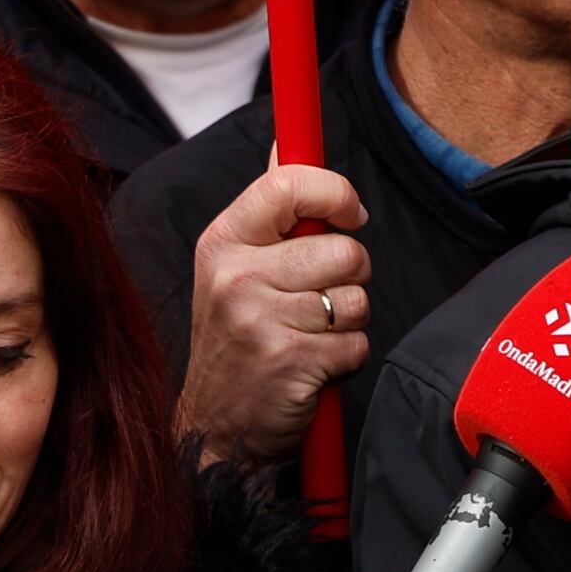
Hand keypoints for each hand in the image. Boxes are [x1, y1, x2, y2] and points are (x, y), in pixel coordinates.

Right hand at [179, 161, 371, 469]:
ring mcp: (260, 320)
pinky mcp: (289, 362)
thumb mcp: (232, 266)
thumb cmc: (235, 339)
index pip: (288, 185)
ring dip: (348, 320)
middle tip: (317, 297)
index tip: (350, 213)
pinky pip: (356, 342)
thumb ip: (268, 207)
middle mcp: (235, 277)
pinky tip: (314, 364)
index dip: (336, 192)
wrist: (214, 428)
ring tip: (311, 333)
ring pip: (356, 297)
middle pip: (343, 249)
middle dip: (349, 275)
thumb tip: (287, 143)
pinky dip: (347, 356)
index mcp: (223, 242)